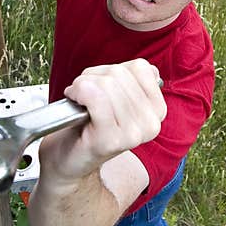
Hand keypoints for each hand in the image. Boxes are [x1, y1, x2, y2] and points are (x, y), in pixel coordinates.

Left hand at [37, 59, 165, 183]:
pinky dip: (79, 92)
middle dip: (94, 77)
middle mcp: (151, 124)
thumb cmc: (88, 123)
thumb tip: (146, 69)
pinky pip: (96, 98)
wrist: (66, 158)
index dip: (113, 69)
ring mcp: (133, 134)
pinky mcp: (110, 140)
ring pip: (107, 84)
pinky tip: (74, 100)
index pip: (141, 68)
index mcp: (158, 110)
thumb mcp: (119, 96)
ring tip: (79, 99)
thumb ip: (134, 79)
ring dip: (83, 84)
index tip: (100, 85)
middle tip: (85, 94)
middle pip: (120, 74)